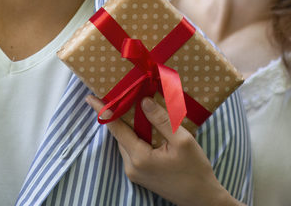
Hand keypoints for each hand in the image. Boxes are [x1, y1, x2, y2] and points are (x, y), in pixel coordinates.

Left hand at [86, 96, 239, 205]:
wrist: (201, 199)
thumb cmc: (195, 170)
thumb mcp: (182, 140)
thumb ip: (161, 120)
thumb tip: (143, 101)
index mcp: (139, 157)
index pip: (116, 128)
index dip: (103, 110)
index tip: (90, 97)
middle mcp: (132, 166)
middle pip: (120, 134)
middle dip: (119, 115)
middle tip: (123, 95)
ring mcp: (134, 172)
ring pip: (126, 142)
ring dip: (129, 126)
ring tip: (138, 108)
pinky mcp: (140, 175)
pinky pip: (132, 150)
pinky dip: (136, 137)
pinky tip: (147, 128)